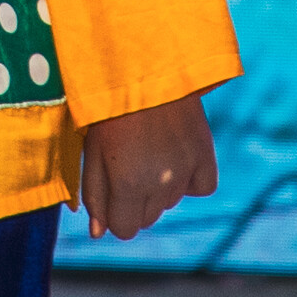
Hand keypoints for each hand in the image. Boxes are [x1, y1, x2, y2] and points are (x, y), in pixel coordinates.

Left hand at [78, 93, 217, 240]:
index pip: (123, 230)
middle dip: (133, 200)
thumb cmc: (108, 105)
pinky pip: (202, 186)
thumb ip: (94, 194)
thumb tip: (99, 233)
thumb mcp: (91, 148)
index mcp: (128, 185)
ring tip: (147, 149)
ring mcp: (186, 170)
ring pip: (170, 202)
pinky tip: (176, 159)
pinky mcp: (205, 154)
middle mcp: (161, 184)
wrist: (146, 63)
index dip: (113, 213)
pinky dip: (189, 179)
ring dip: (159, 187)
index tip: (110, 188)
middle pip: (147, 218)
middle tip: (126, 162)